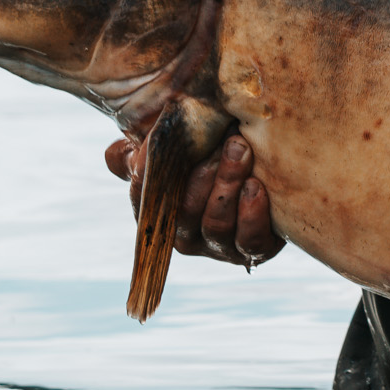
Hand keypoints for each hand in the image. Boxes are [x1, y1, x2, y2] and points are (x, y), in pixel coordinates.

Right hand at [103, 133, 284, 267]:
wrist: (271, 174)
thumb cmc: (215, 157)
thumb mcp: (181, 150)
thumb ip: (147, 151)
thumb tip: (118, 154)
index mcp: (162, 213)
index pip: (144, 199)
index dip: (149, 172)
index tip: (163, 140)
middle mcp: (187, 236)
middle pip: (184, 212)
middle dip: (203, 173)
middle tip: (224, 139)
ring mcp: (220, 247)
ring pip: (216, 224)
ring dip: (228, 183)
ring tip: (242, 150)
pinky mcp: (255, 249)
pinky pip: (250, 241)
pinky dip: (252, 213)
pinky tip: (256, 186)